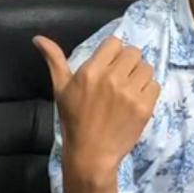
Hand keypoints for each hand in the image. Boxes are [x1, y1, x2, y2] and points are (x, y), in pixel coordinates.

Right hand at [34, 35, 159, 187]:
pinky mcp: (144, 107)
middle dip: (128, 62)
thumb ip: (54, 60)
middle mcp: (112, 78)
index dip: (113, 52)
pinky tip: (136, 101)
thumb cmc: (74, 120)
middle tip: (120, 77)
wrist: (91, 154)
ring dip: (139, 75)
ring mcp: (130, 93)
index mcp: (91, 71)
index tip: (109, 65)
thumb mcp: (60, 89)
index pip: (114, 42)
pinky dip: (148, 91)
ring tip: (129, 89)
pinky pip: (155, 85)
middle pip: (133, 52)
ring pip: (146, 67)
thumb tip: (38, 38)